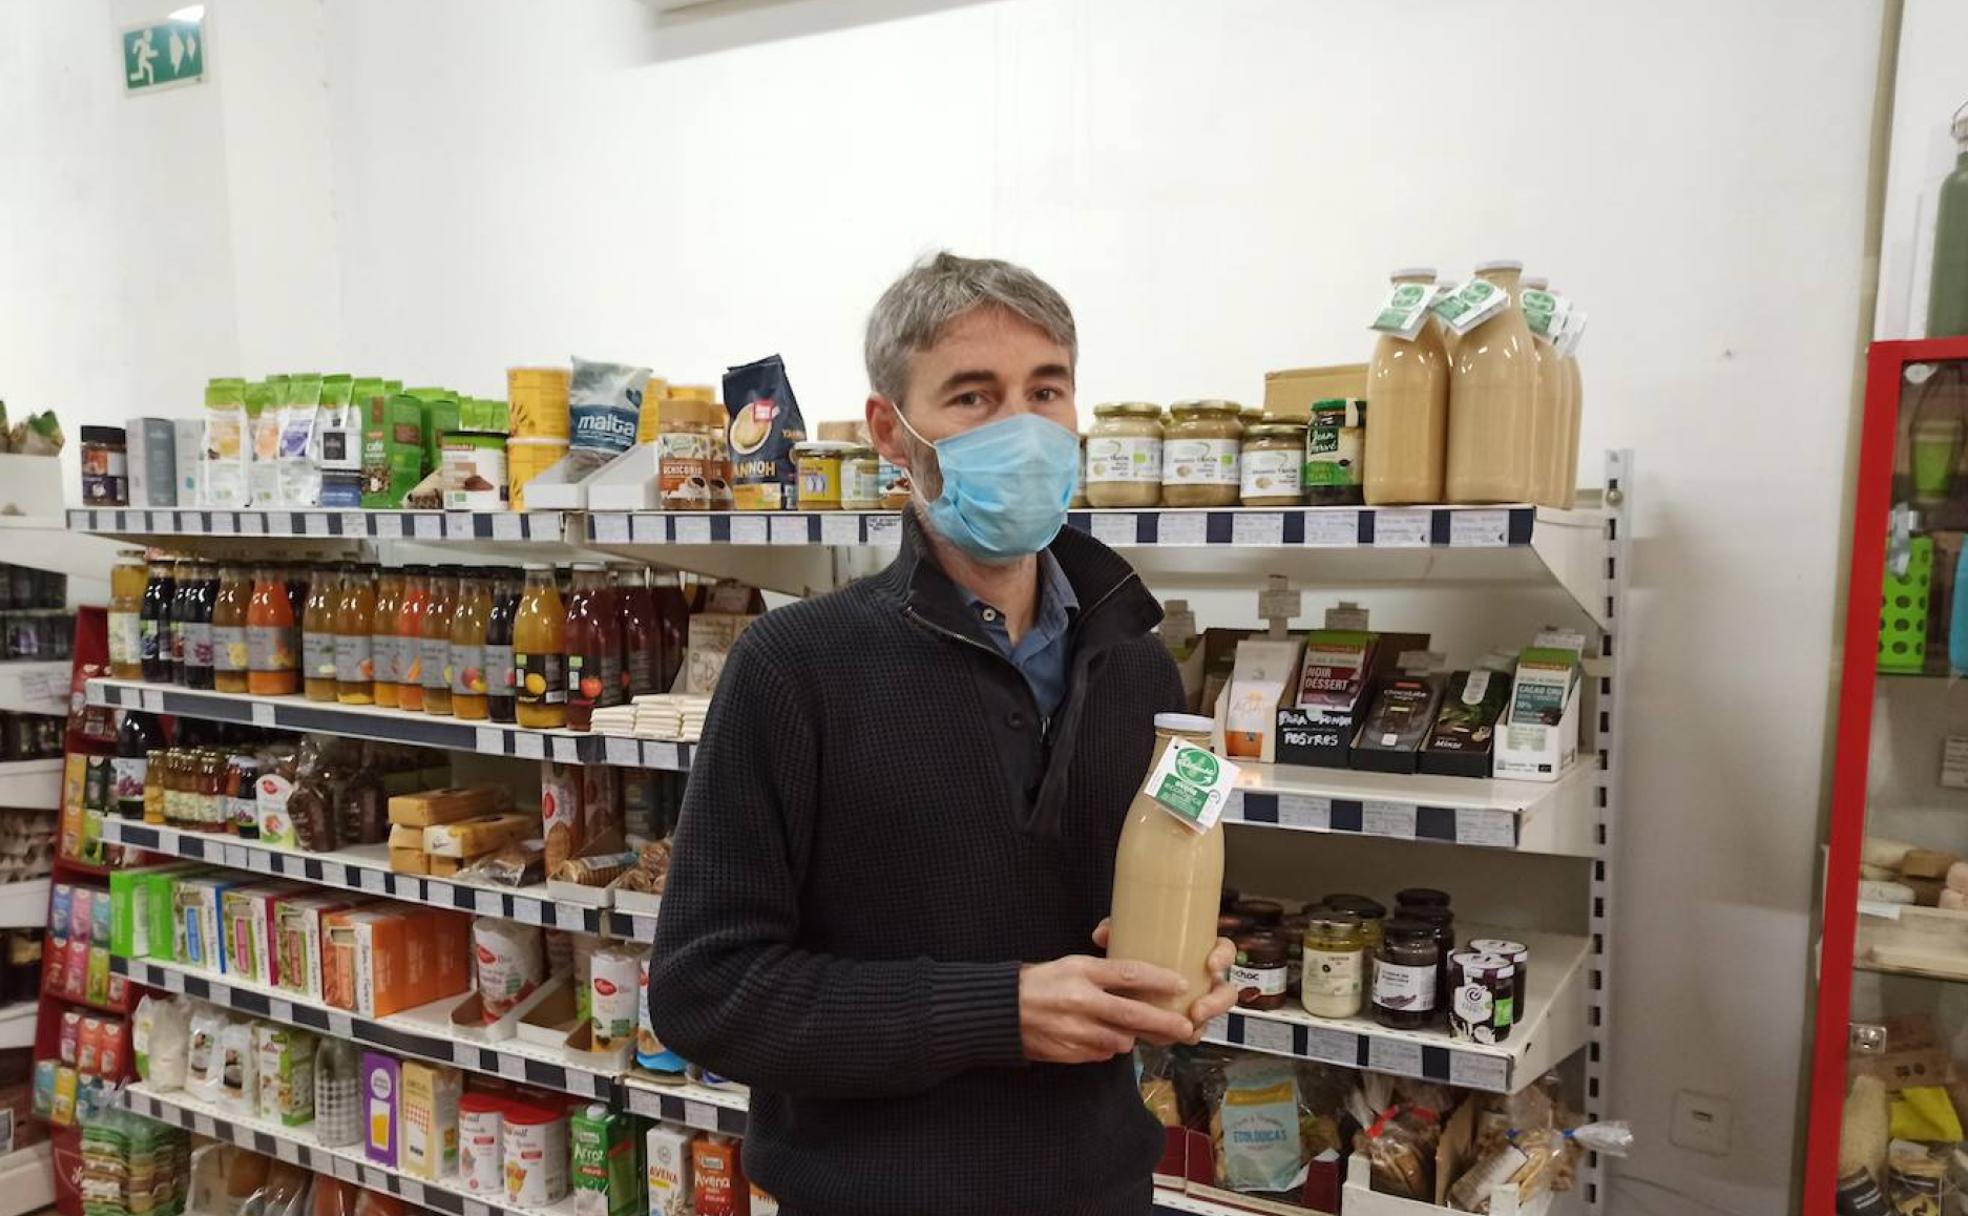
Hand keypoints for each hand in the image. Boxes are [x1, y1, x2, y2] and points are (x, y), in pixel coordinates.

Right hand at [1018, 954, 1195, 1063]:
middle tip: (1185, 1027)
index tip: (1181, 984)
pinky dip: (1108, 1047)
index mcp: (1081, 972)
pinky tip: (1101, 1037)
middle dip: (1164, 1022)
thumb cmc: (1040, 983)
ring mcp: (1075, 1030)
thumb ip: (1103, 973)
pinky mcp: (1070, 1052)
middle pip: (1133, 1014)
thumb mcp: (1071, 966)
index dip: (1159, 979)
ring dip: (1131, 1036)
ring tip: (1136, 1030)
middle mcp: (1081, 1001)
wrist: (1001, 1012)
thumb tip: (1141, 982)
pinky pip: (1103, 1053)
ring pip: (1121, 1039)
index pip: (1128, 973)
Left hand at [1092, 919, 1238, 1045]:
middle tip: (1197, 1009)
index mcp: (1198, 953)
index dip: (1223, 957)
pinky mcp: (1181, 1022)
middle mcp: (1202, 979)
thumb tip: (1102, 933)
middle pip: (1225, 992)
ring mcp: (1195, 1002)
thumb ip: (1115, 930)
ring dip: (1201, 1025)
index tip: (1210, 964)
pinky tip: (1166, 1039)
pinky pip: (1189, 1033)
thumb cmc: (1135, 953)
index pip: (1224, 950)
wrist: (1120, 983)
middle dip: (1216, 1003)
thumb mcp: (1126, 937)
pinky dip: (1181, 1037)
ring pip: (1209, 1017)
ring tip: (1186, 1030)